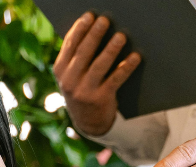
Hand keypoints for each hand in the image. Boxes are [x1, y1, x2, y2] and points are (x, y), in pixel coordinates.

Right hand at [53, 13, 140, 136]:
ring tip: (121, 36)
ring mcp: (84, 91)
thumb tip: (93, 28)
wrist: (88, 121)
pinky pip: (115, 80)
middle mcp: (69, 81)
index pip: (69, 45)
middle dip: (94, 35)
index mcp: (60, 70)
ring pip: (99, 66)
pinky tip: (135, 57)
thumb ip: (76, 57)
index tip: (89, 15)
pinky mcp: (100, 99)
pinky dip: (126, 67)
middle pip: (83, 53)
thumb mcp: (71, 75)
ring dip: (111, 49)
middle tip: (105, 20)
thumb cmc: (82, 89)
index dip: (79, 29)